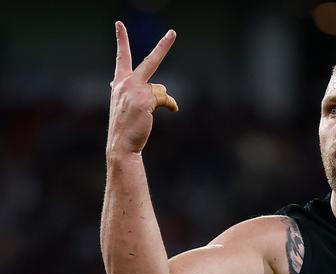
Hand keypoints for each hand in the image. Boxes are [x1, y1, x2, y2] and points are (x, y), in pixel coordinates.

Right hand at [107, 21, 177, 156]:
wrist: (120, 144)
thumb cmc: (125, 126)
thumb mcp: (124, 104)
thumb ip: (131, 91)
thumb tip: (147, 88)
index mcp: (119, 83)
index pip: (121, 58)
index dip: (121, 40)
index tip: (119, 24)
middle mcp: (126, 83)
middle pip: (151, 61)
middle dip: (164, 46)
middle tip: (173, 33)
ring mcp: (136, 90)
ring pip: (160, 89)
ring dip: (161, 100)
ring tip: (147, 114)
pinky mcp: (146, 100)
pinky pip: (166, 99)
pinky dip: (170, 105)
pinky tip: (171, 111)